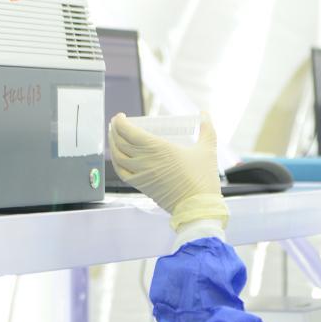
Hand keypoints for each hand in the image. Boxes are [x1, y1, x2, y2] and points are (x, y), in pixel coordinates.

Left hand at [109, 113, 228, 231]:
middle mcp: (144, 160)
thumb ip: (207, 129)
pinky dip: (116, 162)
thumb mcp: (207, 150)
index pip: (128, 131)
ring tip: (114, 137)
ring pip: (117, 157)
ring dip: (113, 145)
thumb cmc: (202, 179)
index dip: (120, 122)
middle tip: (116, 124)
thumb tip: (205, 114)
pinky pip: (121, 172)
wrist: (198, 207)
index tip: (120, 116)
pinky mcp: (141, 186)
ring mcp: (141, 174)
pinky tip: (118, 158)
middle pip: (119, 142)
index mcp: (158, 148)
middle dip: (114, 130)